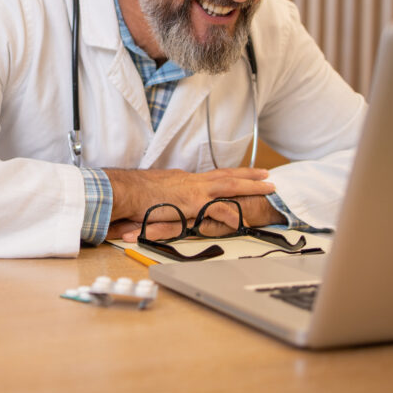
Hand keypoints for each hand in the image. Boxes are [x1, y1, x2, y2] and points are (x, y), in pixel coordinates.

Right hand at [103, 168, 283, 241]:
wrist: (123, 191)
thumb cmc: (132, 194)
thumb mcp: (154, 196)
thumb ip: (165, 200)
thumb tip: (168, 205)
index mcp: (183, 180)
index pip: (211, 177)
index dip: (228, 176)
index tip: (240, 176)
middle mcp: (191, 181)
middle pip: (226, 175)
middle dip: (247, 175)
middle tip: (266, 174)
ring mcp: (193, 190)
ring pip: (229, 185)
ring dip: (251, 186)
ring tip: (269, 186)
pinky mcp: (191, 203)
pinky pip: (217, 208)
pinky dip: (232, 213)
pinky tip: (244, 218)